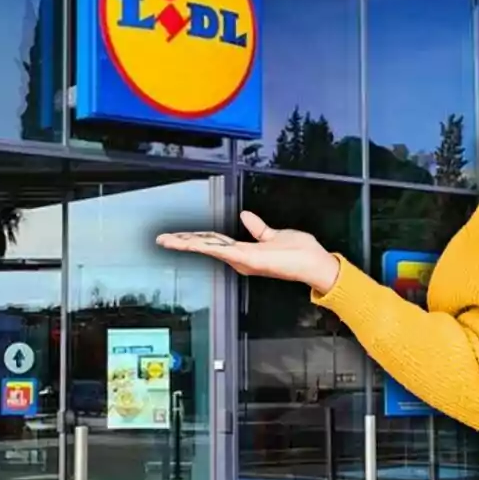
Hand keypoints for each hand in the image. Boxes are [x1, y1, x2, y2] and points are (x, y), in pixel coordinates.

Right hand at [155, 211, 340, 293]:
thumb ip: (258, 228)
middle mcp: (242, 258)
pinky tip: (193, 243)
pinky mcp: (252, 259)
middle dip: (184, 243)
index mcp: (245, 252)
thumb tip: (245, 216)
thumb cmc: (301, 253)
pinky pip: (225, 251)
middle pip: (207, 247)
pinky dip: (208, 247)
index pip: (214, 243)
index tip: (176, 236)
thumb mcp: (275, 235)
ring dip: (189, 244)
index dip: (194, 239)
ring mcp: (245, 260)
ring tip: (169, 240)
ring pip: (211, 249)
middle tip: (162, 239)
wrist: (316, 263)